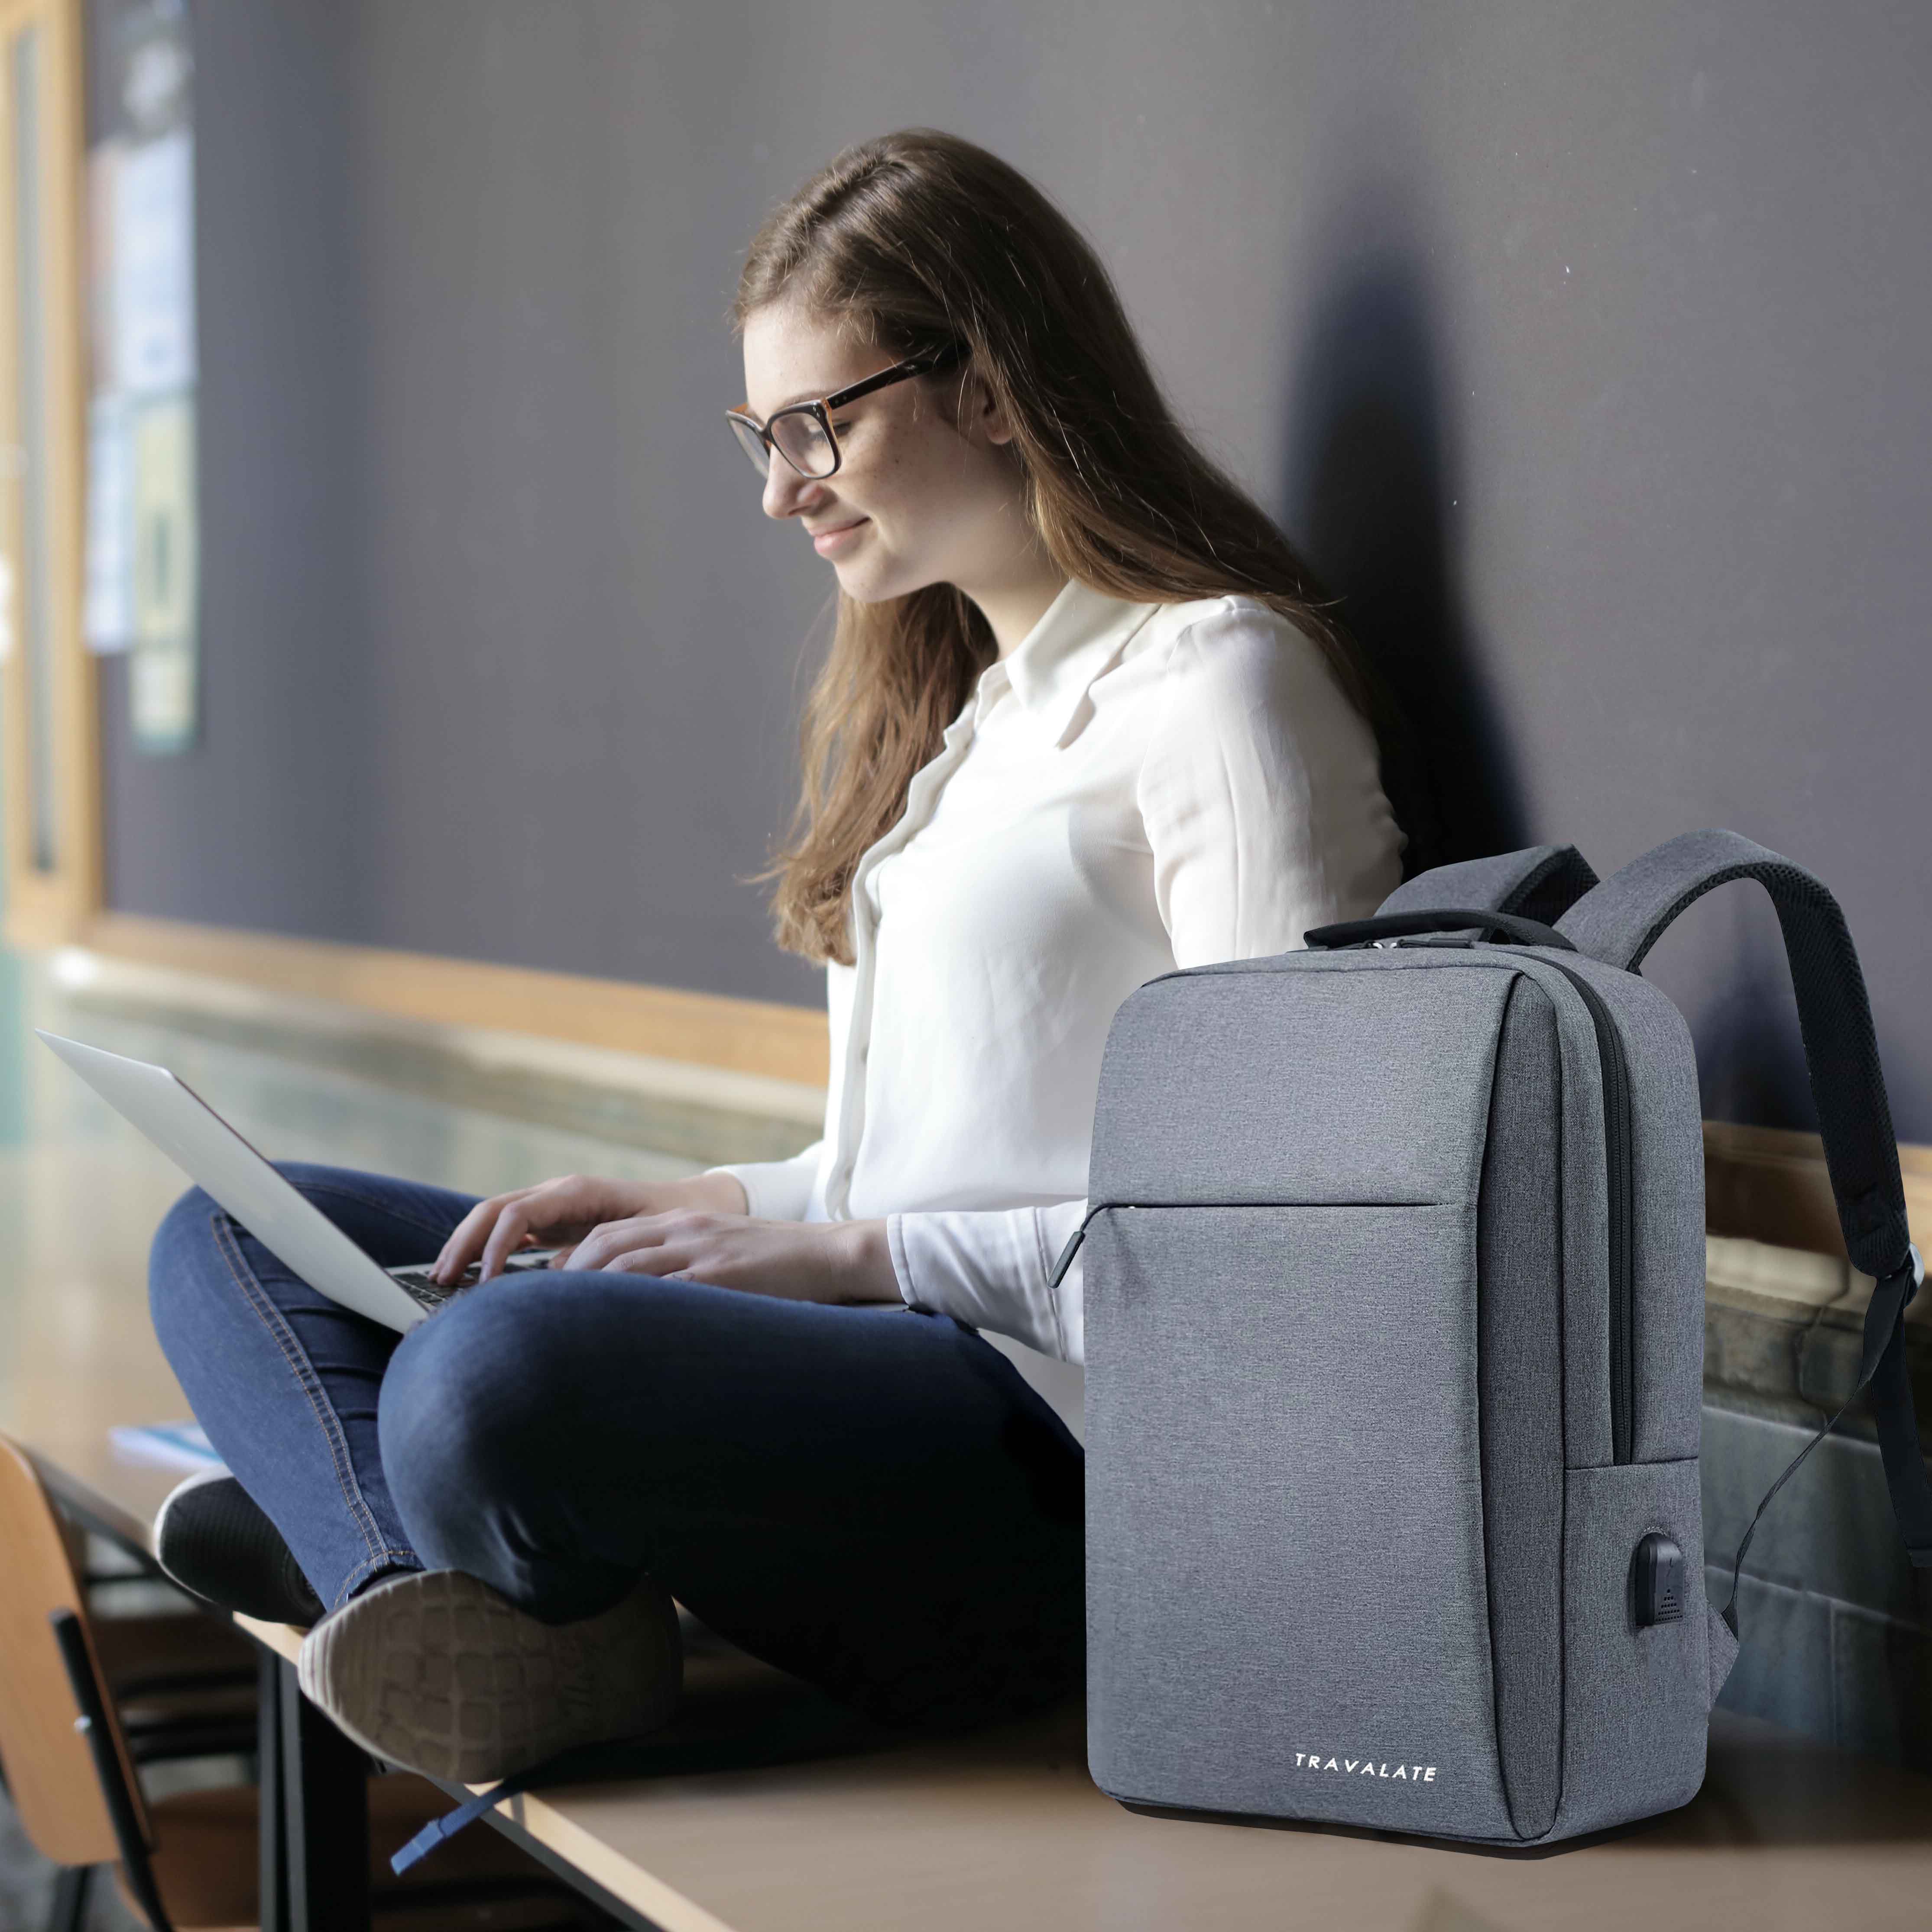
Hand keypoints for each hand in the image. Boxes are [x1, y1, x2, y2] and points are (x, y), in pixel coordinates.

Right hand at [432, 1170, 749, 1285]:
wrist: (693, 1207)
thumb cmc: (674, 1220)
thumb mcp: (641, 1237)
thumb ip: (603, 1255)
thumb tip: (560, 1283)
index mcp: (576, 1192)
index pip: (518, 1212)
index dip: (494, 1246)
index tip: (482, 1283)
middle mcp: (558, 1194)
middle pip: (494, 1210)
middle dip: (463, 1243)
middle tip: (438, 1280)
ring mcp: (553, 1206)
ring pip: (495, 1219)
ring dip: (466, 1246)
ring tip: (442, 1280)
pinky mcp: (553, 1222)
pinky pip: (510, 1231)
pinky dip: (486, 1251)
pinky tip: (471, 1279)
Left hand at [548, 1209, 899, 1305]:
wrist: (832, 1253)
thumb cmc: (778, 1267)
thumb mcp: (721, 1256)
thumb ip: (680, 1270)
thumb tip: (639, 1309)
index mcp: (679, 1223)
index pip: (607, 1236)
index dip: (568, 1264)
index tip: (539, 1294)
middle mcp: (683, 1229)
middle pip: (605, 1246)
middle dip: (565, 1279)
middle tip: (532, 1314)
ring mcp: (702, 1250)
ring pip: (627, 1267)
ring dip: (588, 1297)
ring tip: (558, 1330)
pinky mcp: (723, 1276)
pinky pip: (667, 1292)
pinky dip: (634, 1312)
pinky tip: (612, 1336)